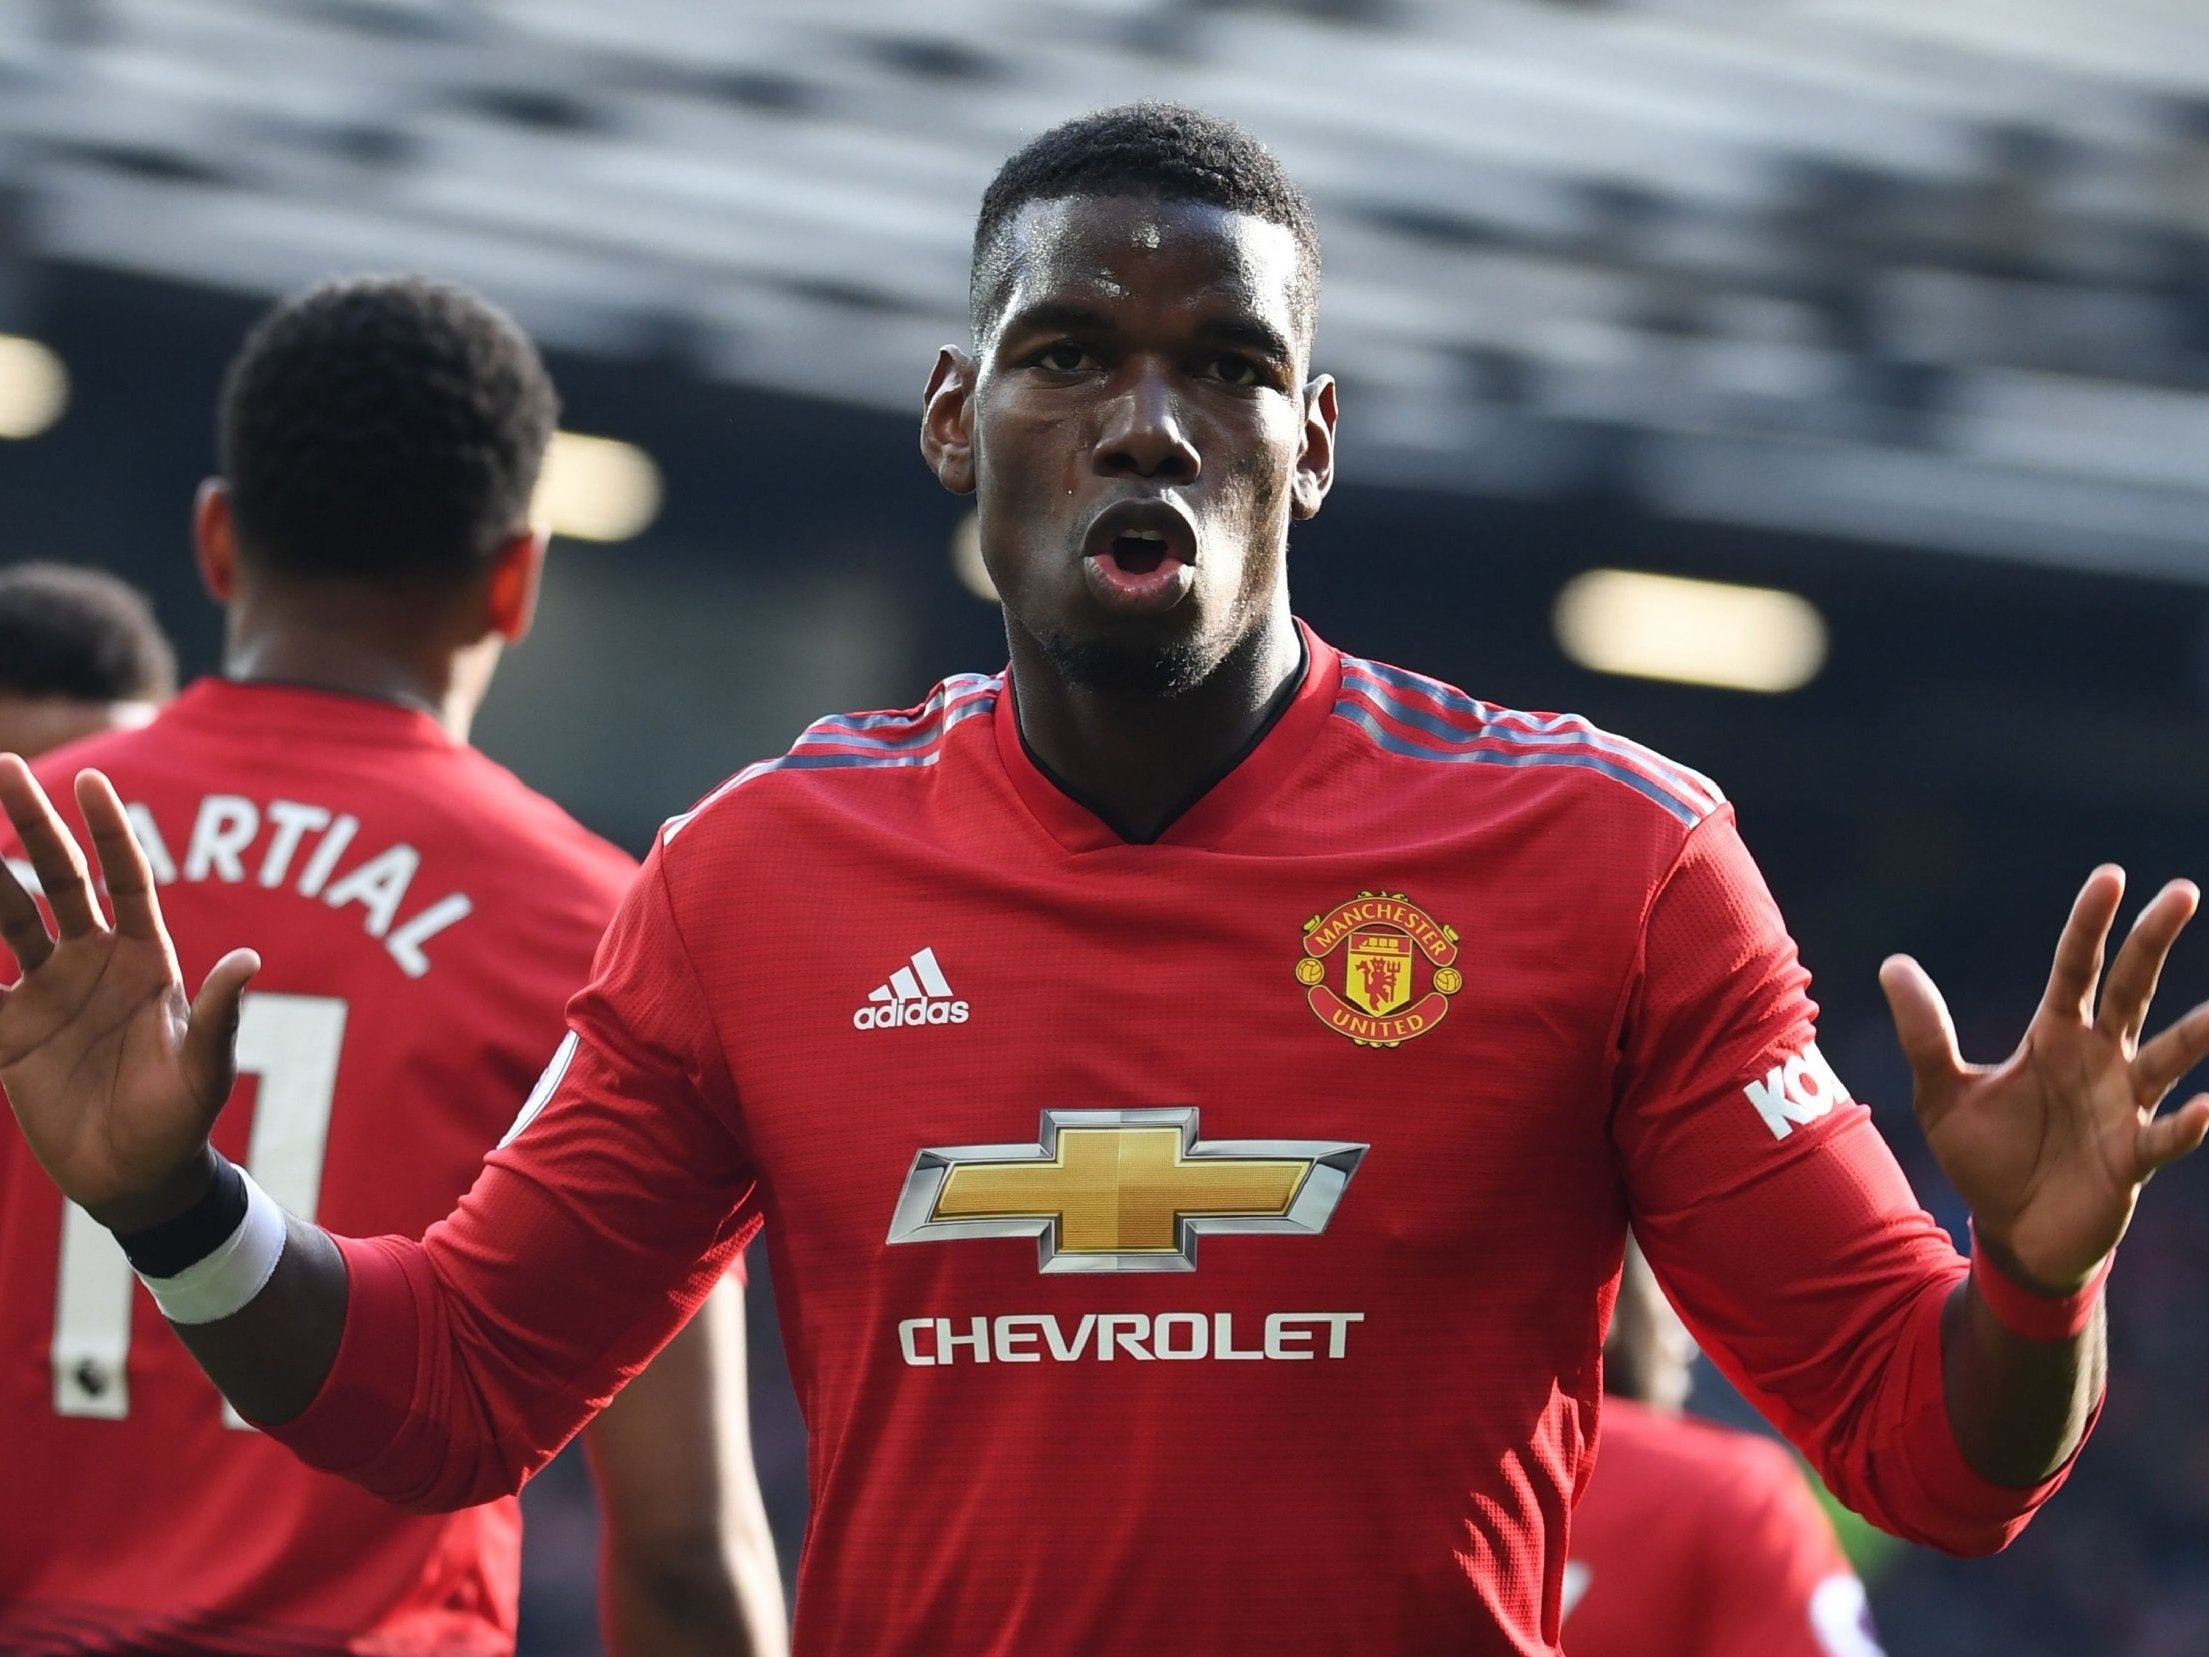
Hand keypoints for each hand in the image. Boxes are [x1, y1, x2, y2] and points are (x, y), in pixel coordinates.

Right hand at [0, 756, 257, 1229]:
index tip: (91, 780)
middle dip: (32, 823)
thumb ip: (219, 1014)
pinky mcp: (7, 1032)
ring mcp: (44, 992)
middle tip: (3, 765)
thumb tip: (252, 960)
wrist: (137, 1177)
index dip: (108, 831)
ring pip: (4, 919)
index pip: (123, 878)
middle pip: (55, 879)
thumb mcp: (206, 1067)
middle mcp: (90, 962)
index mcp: (144, 958)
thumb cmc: (182, 1117)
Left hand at [1881, 866, 2208, 1293]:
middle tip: (2182, 890)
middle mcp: (2099, 1060)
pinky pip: (2165, 1138)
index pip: (2076, 967)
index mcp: (2055, 1036)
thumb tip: (1892, 963)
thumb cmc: (1985, 1157)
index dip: (2090, 923)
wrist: (2011, 1233)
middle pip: (2131, 989)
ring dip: (2195, 1034)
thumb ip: (1924, 1032)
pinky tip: (2206, 1108)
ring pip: (2166, 1059)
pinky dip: (2185, 1125)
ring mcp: (2123, 1107)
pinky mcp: (2133, 1160)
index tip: (2110, 875)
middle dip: (2153, 941)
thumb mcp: (1942, 1091)